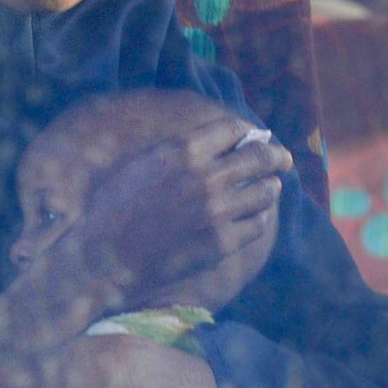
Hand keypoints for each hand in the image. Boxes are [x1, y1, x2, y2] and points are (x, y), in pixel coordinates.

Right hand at [72, 116, 289, 300]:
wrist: (104, 257)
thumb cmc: (115, 207)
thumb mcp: (144, 162)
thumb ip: (182, 149)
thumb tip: (217, 142)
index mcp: (183, 151)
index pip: (234, 129)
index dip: (251, 132)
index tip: (258, 137)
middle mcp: (205, 177)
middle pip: (259, 157)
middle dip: (276, 155)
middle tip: (283, 159)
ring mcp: (217, 212)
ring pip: (265, 191)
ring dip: (270, 187)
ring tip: (269, 188)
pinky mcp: (222, 242)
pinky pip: (257, 224)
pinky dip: (259, 217)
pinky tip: (254, 216)